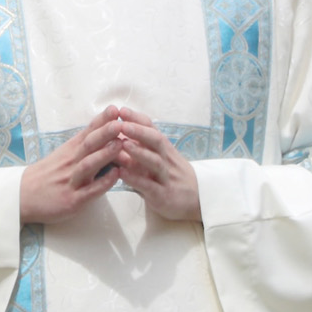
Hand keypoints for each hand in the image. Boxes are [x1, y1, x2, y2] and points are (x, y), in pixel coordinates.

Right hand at [20, 105, 125, 223]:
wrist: (23, 195)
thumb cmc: (47, 174)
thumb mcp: (62, 155)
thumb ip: (82, 145)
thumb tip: (105, 134)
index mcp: (70, 150)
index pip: (87, 132)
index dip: (101, 120)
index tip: (114, 109)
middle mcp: (71, 162)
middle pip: (88, 145)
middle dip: (105, 133)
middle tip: (120, 122)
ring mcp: (71, 181)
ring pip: (88, 165)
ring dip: (104, 154)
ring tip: (119, 144)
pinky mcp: (73, 200)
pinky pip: (90, 191)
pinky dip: (103, 183)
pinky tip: (115, 176)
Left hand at [111, 107, 198, 222]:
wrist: (195, 202)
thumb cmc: (169, 177)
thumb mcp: (157, 160)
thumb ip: (139, 148)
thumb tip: (115, 134)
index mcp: (163, 149)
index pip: (152, 129)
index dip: (137, 119)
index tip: (121, 110)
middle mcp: (166, 160)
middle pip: (156, 141)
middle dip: (139, 131)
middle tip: (121, 124)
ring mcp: (166, 177)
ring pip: (155, 162)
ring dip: (139, 152)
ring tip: (123, 144)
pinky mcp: (163, 196)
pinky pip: (150, 186)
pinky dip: (136, 179)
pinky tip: (122, 174)